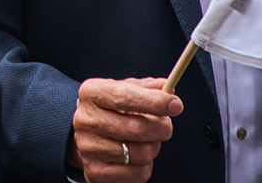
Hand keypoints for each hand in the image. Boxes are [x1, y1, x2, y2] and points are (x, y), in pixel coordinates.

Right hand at [66, 78, 180, 182]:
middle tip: (165, 126)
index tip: (176, 105)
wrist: (85, 137)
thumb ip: (146, 88)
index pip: (124, 97)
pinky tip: (137, 158)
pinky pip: (137, 173)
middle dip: (161, 128)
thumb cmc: (110, 111)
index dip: (154, 102)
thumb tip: (167, 87)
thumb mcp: (123, 91)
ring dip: (153, 147)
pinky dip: (145, 166)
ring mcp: (88, 148)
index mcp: (91, 93)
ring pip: (141, 153)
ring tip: (147, 141)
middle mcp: (85, 120)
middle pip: (137, 127)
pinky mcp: (95, 172)